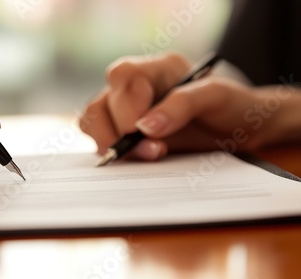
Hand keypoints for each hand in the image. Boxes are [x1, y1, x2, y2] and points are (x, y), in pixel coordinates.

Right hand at [79, 53, 293, 160]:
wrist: (238, 127)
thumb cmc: (231, 106)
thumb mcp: (217, 98)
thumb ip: (183, 105)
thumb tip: (145, 128)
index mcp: (158, 68)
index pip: (124, 75)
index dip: (126, 105)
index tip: (141, 131)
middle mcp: (135, 86)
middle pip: (101, 101)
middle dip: (120, 131)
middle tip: (151, 151)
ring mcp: (124, 108)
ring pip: (92, 118)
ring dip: (108, 141)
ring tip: (143, 156)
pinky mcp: (122, 130)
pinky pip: (98, 136)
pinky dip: (107, 149)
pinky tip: (131, 158)